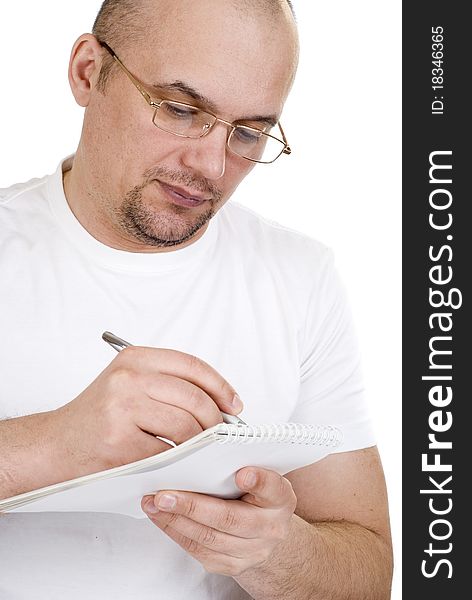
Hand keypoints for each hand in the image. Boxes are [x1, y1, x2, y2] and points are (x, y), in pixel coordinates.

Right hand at [50, 346, 241, 479]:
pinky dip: (179, 460)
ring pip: (186, 426)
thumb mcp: (129, 384)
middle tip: (219, 434)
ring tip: (197, 448)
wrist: (55, 445)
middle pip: (194, 398)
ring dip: (199, 442)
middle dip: (215, 421)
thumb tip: (219, 401)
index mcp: (135, 359)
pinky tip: (176, 461)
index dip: (220, 386)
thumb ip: (168, 384)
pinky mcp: (120, 442)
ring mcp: (123, 409)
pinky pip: (168, 452)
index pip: (192, 366)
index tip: (233, 404)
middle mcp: (129, 378)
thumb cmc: (97, 417)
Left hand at [141, 467, 297, 576]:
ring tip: (153, 504)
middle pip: (229, 518)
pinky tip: (161, 517)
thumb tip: (210, 440)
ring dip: (175, 520)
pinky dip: (176, 532)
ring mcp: (252, 551)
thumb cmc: (258, 494)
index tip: (242, 473)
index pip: (272, 487)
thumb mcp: (261, 472)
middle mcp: (271, 527)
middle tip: (164, 494)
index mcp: (280, 497)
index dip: (259, 481)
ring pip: (208, 538)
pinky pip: (199, 551)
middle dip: (192, 506)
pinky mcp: (232, 565)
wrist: (268, 533)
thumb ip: (243, 459)